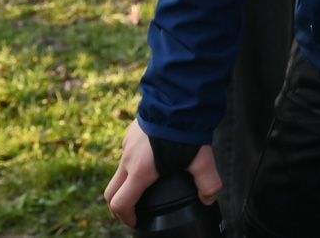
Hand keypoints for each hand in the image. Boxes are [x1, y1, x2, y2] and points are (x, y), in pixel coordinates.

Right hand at [104, 120, 219, 226]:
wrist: (177, 96)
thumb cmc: (186, 129)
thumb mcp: (202, 160)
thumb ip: (208, 183)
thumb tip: (209, 199)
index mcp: (140, 171)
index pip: (121, 204)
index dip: (126, 218)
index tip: (136, 222)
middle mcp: (128, 159)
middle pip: (111, 192)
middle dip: (118, 206)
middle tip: (133, 212)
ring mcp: (127, 144)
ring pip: (119, 171)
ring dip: (127, 183)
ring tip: (146, 185)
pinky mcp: (131, 133)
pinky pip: (127, 154)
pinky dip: (133, 164)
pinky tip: (152, 160)